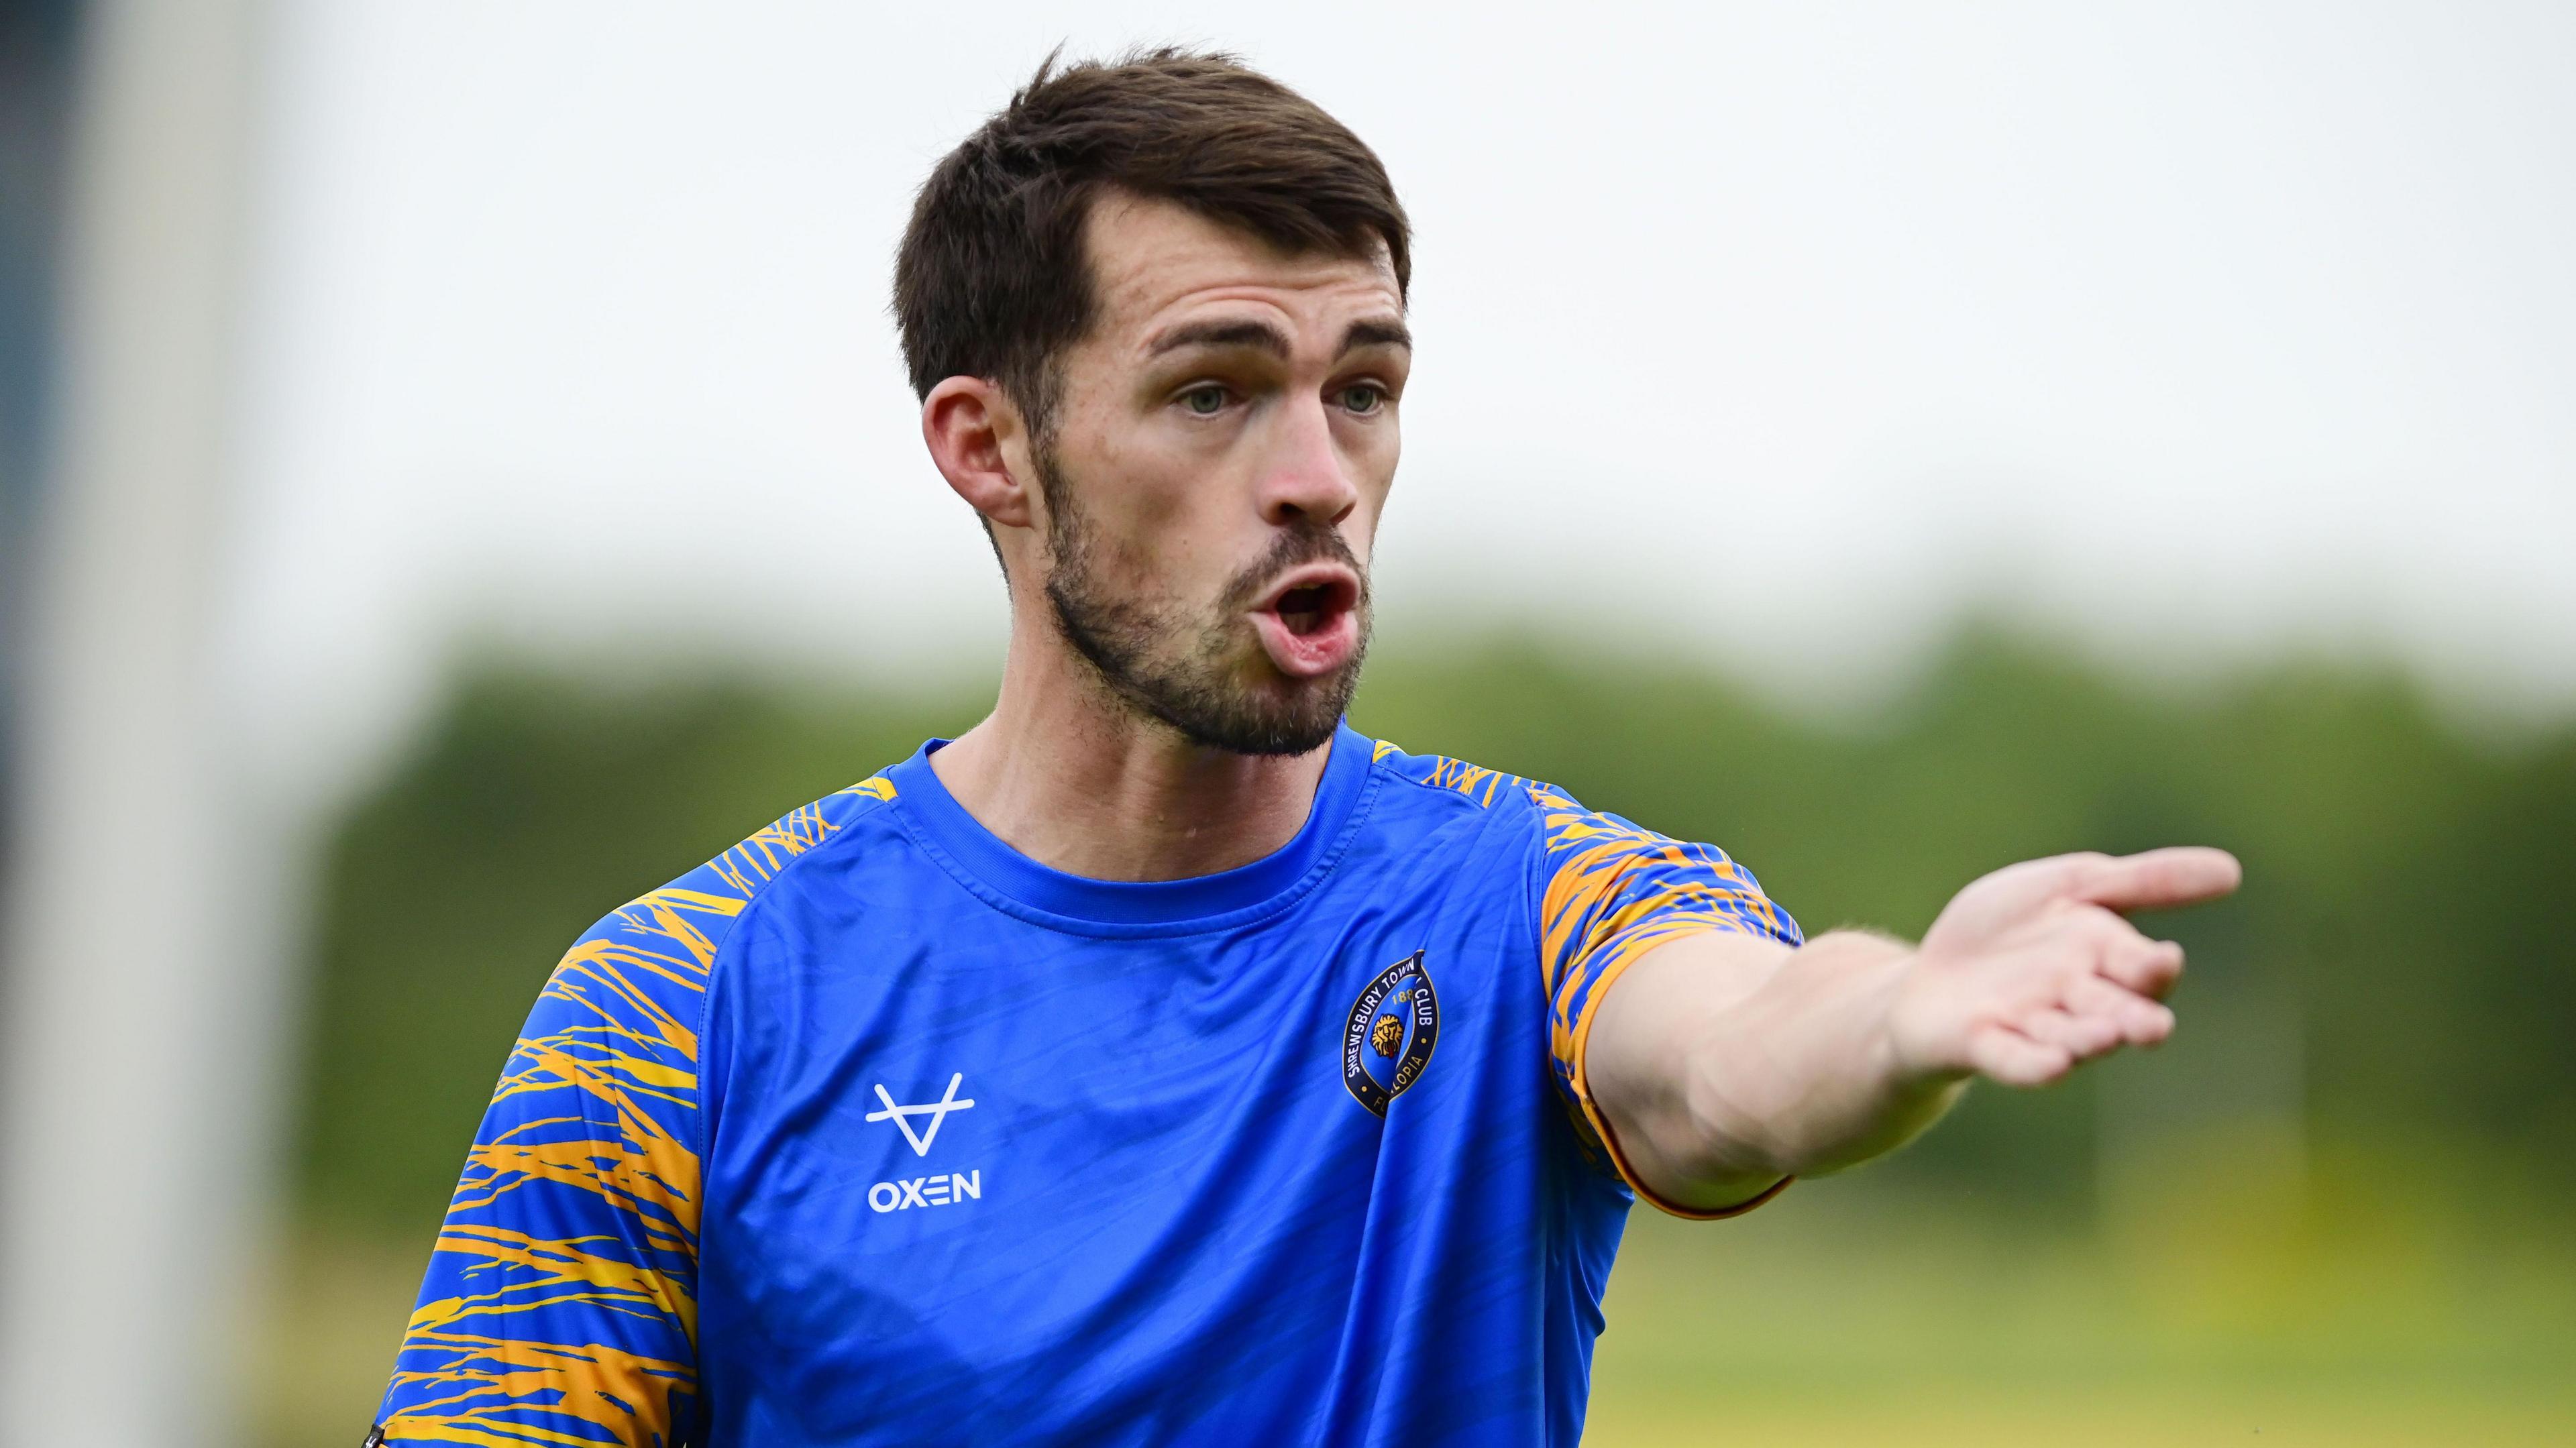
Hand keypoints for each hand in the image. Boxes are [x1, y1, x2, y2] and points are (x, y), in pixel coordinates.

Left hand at [1885, 848, 2241, 1086]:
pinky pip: (2015, 1059)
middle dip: (2132, 1018)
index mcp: (2102, 956)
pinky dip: (2035, 1064)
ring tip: (2107, 1037)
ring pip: (2069, 1036)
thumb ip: (2146, 882)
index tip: (2166, 959)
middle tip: (2154, 1027)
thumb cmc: (2011, 931)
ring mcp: (2030, 1025)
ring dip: (2088, 1039)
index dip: (2150, 966)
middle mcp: (2075, 998)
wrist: (1934, 974)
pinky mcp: (1984, 1044)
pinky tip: (2054, 1066)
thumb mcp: (2074, 886)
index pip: (2138, 966)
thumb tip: (2232, 870)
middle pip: (2112, 1009)